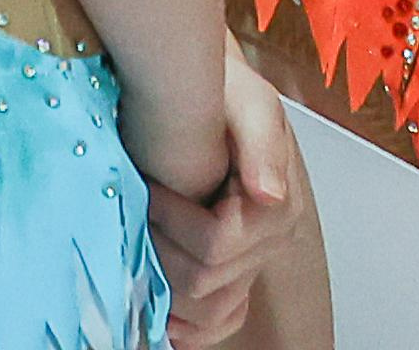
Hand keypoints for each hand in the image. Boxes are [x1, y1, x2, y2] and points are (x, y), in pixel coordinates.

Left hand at [146, 46, 298, 347]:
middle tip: (140, 210)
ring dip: (167, 286)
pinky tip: (163, 312)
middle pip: (204, 283)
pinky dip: (188, 327)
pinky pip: (217, 325)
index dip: (174, 222)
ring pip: (206, 312)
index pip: (217, 247)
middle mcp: (271, 242)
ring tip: (144, 246)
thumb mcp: (245, 99)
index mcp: (278, 206)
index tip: (151, 188)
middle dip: (162, 248)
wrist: (211, 93)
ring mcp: (253, 264)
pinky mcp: (235, 278)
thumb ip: (261, 140)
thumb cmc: (224, 90)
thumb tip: (270, 195)